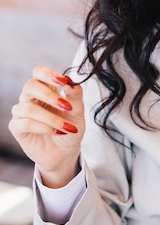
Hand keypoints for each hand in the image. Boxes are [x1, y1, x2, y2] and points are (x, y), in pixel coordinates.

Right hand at [9, 65, 84, 187]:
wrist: (66, 152)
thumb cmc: (70, 128)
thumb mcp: (77, 111)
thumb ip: (75, 95)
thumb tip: (71, 81)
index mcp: (46, 89)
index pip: (39, 72)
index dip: (48, 74)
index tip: (63, 81)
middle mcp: (31, 98)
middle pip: (30, 86)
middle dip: (49, 95)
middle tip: (66, 106)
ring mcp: (22, 112)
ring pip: (29, 108)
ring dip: (51, 118)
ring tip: (66, 127)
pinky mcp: (17, 127)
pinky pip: (26, 123)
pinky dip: (44, 127)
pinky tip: (56, 132)